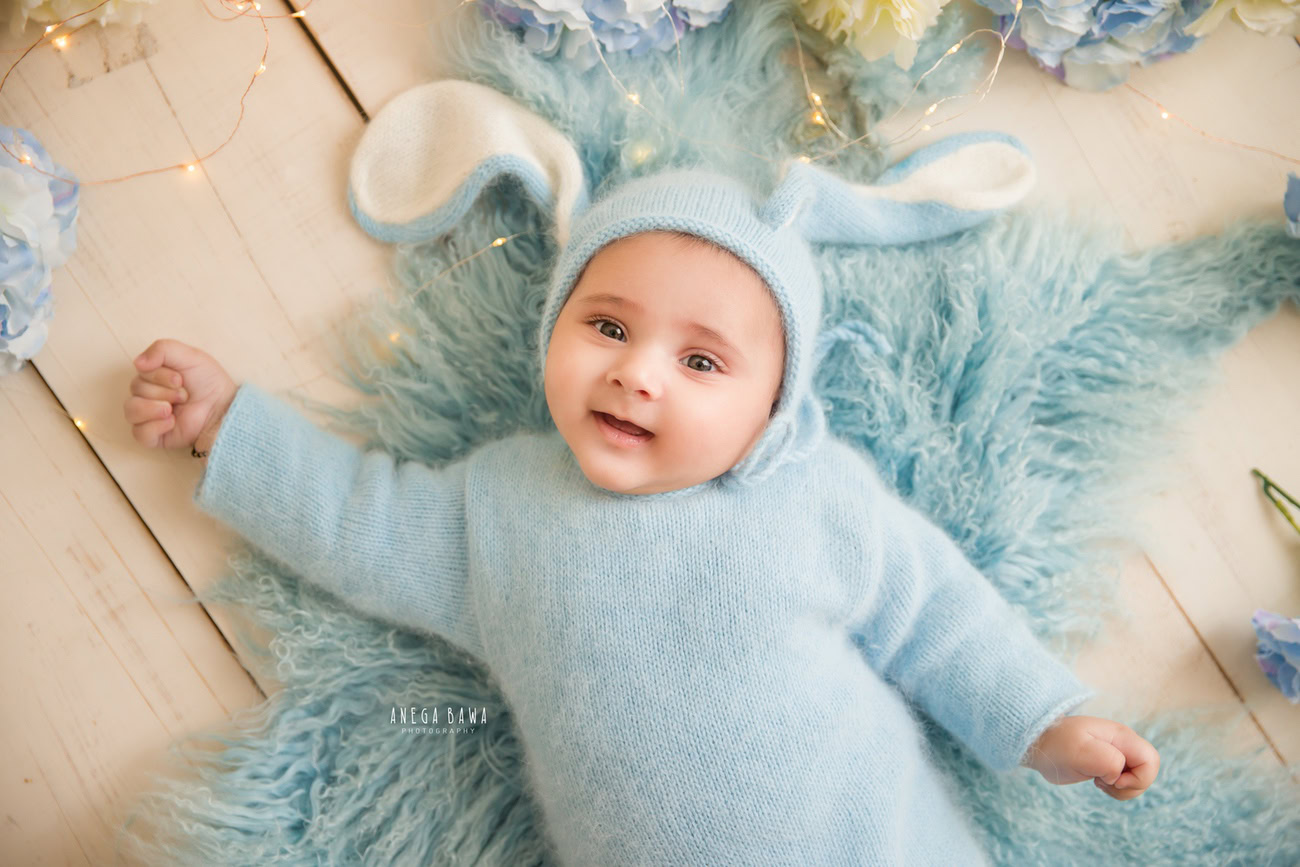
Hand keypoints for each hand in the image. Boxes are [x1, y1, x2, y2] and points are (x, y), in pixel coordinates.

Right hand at [125, 339, 237, 450]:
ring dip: (154, 408)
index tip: (181, 379)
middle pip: (135, 389)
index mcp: (153, 375)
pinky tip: (172, 422)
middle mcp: (148, 395)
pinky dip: (155, 426)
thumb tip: (137, 363)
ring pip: (131, 410)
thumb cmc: (209, 382)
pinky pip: (139, 433)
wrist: (223, 408)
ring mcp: (150, 417)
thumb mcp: (191, 356)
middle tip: (184, 395)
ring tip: (173, 410)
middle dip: (163, 391)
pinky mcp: (154, 436)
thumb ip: (163, 349)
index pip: (140, 372)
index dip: (159, 375)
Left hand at [1023, 715, 1159, 800]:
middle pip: (1148, 772)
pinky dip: (1114, 789)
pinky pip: (1125, 783)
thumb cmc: (1056, 744)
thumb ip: (1106, 760)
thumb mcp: (1078, 751)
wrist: (1038, 744)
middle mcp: (1123, 744)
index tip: (1112, 778)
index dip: (1138, 777)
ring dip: (1121, 789)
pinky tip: (1096, 780)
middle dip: (1131, 786)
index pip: (1151, 760)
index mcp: (1121, 736)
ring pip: (1138, 780)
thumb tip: (1117, 773)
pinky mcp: (1109, 764)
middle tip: (1104, 782)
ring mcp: (1118, 754)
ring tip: (1098, 781)